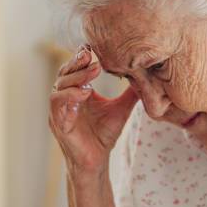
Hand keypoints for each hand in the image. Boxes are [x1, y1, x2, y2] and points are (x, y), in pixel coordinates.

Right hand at [49, 44, 138, 173]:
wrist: (98, 160)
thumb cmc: (105, 134)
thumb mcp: (121, 108)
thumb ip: (131, 92)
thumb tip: (148, 75)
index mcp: (77, 92)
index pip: (74, 69)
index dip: (81, 57)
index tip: (93, 47)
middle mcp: (65, 99)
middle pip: (64, 73)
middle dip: (77, 62)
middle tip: (92, 55)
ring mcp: (59, 111)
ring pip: (59, 86)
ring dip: (75, 77)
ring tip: (93, 71)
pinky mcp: (59, 123)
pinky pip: (57, 105)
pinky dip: (69, 96)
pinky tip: (84, 92)